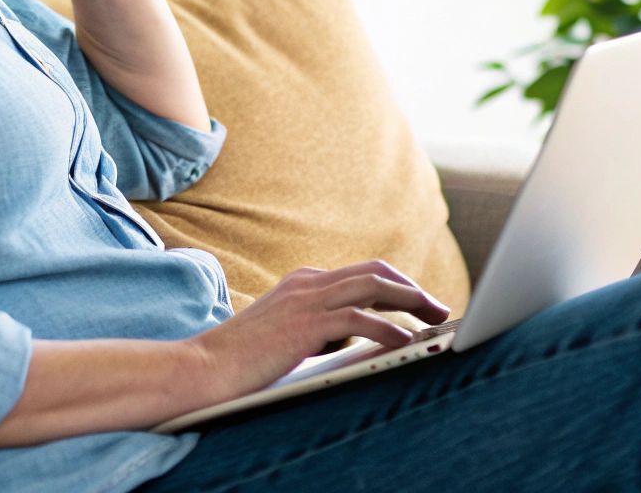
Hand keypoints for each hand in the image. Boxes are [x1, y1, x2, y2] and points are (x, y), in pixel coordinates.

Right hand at [187, 260, 451, 400]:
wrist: (201, 368)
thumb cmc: (240, 360)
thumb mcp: (284, 333)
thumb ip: (317, 327)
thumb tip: (357, 338)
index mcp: (303, 282)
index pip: (361, 272)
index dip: (396, 284)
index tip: (419, 301)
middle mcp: (308, 282)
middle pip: (375, 272)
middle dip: (412, 288)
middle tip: (438, 308)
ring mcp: (306, 300)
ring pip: (374, 288)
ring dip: (411, 301)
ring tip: (435, 321)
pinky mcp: (305, 325)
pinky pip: (360, 320)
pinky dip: (389, 329)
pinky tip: (407, 342)